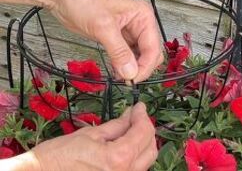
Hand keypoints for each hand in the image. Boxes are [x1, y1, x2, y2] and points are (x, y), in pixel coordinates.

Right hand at [32, 103, 156, 170]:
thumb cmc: (60, 156)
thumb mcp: (91, 134)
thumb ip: (117, 125)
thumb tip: (131, 114)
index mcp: (118, 159)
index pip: (143, 132)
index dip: (142, 115)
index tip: (139, 107)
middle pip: (150, 148)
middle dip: (146, 129)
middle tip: (136, 116)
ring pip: (145, 160)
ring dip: (142, 142)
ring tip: (130, 128)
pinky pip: (135, 169)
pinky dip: (135, 154)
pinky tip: (124, 143)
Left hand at [51, 0, 162, 82]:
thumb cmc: (83, 1)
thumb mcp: (103, 26)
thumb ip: (119, 51)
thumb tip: (130, 73)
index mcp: (143, 17)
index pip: (153, 47)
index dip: (145, 66)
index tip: (132, 80)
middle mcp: (140, 25)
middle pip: (150, 53)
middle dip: (140, 68)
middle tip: (125, 80)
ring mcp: (129, 32)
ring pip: (139, 57)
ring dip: (131, 68)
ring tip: (118, 77)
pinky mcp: (118, 39)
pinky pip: (127, 56)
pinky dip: (123, 65)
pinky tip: (115, 71)